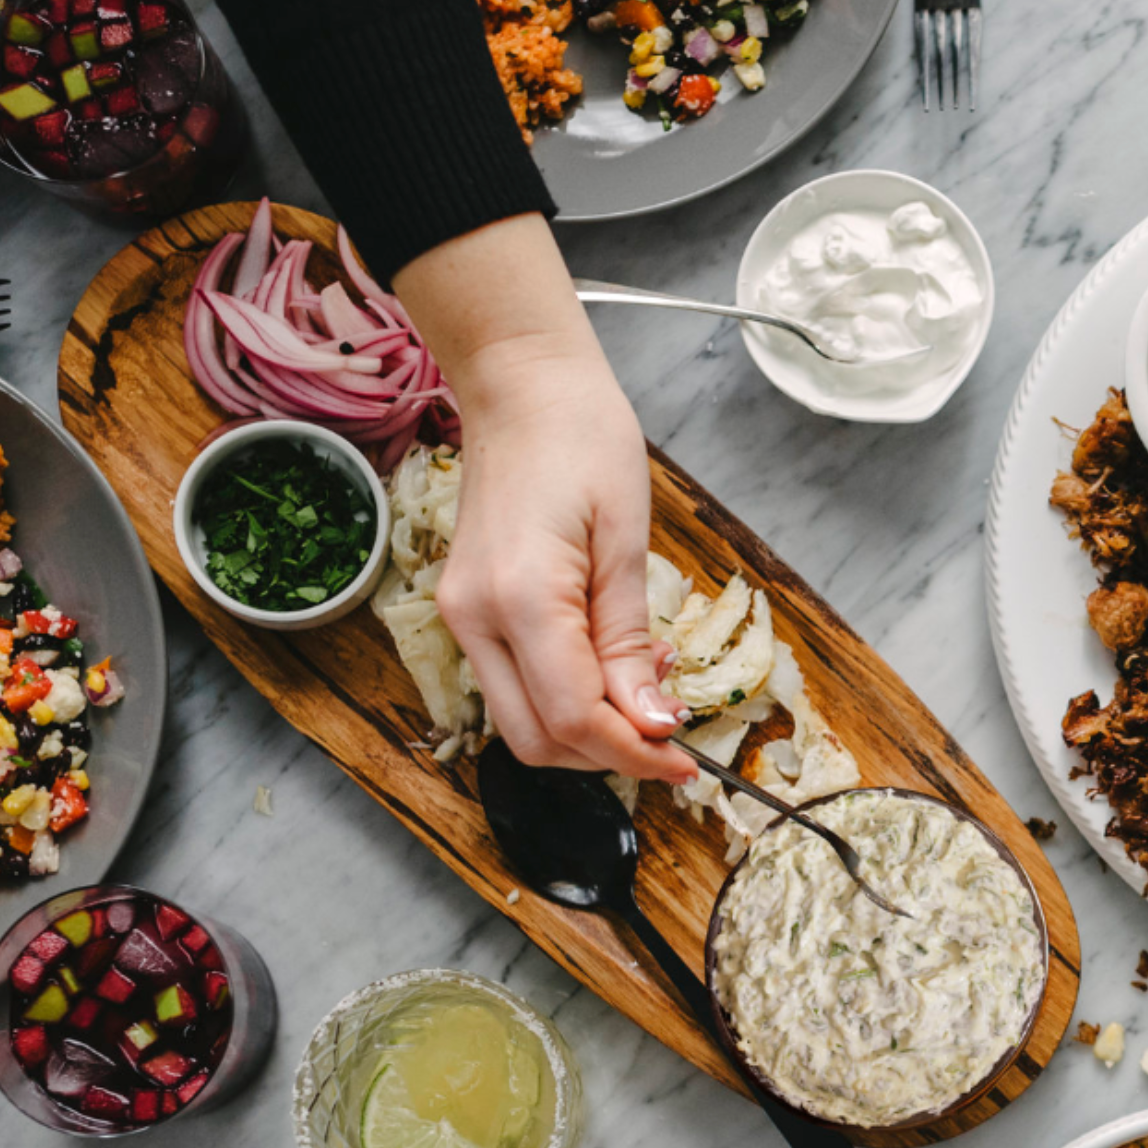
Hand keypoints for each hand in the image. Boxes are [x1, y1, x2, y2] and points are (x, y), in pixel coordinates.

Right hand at [393, 216, 691, 784]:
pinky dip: (564, 697)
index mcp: (519, 597)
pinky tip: (611, 666)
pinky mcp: (466, 610)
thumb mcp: (627, 536)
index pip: (574, 716)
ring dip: (587, 731)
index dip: (633, 752)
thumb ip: (630, 638)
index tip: (686, 762)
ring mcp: (461, 617)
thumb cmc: (582, 435)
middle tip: (673, 743)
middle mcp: (474, 618)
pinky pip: (514, 684)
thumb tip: (650, 722)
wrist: (521, 384)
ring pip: (521, 722)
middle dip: (607, 756)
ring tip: (648, 692)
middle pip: (537, 739)